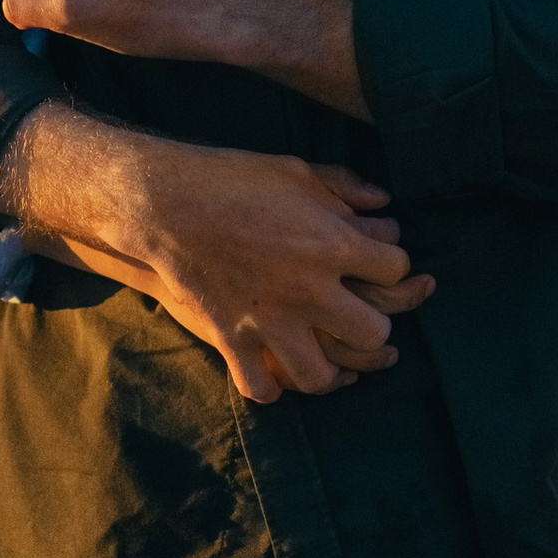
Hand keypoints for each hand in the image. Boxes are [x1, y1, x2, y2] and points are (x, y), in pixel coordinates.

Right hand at [0, 104, 433, 403]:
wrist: (162, 204)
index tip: (379, 264)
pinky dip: (271, 386)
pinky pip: (262, 386)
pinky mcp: (233, 339)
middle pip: (373, 331)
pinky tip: (276, 374)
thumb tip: (384, 204)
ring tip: (325, 351)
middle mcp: (309, 289)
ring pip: (323, 373)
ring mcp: (270, 321)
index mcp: (331, 243)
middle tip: (360, 313)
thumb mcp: (293, 171)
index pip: (395, 270)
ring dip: (330, 368)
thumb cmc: (230, 179)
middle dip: (375, 324)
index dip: (394, 267)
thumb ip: (343, 188)